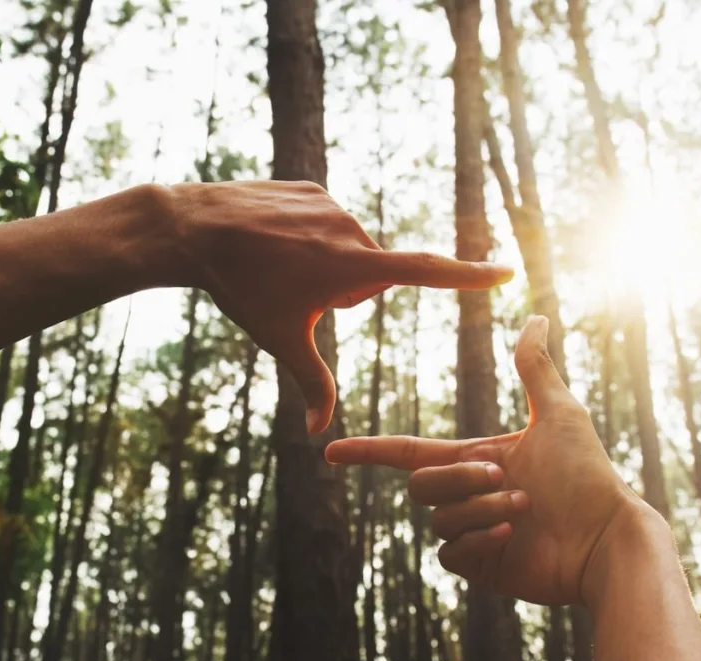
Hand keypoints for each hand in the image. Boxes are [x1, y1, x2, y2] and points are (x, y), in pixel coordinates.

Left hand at [167, 180, 512, 432]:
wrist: (194, 228)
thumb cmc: (241, 290)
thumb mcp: (280, 339)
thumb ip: (312, 382)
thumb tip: (319, 431)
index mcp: (352, 267)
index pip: (426, 273)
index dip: (469, 277)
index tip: (506, 271)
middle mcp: (351, 230)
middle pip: (370, 274)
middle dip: (346, 290)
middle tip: (297, 291)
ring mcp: (330, 204)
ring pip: (346, 247)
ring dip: (324, 262)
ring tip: (278, 265)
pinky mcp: (310, 188)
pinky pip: (324, 221)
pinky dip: (307, 236)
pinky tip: (271, 241)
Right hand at [326, 316, 657, 606]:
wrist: (607, 537)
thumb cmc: (588, 474)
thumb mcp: (558, 413)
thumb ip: (535, 367)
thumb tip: (535, 316)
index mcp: (475, 460)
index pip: (408, 453)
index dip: (369, 452)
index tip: (330, 450)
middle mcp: (468, 495)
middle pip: (421, 485)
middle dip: (461, 479)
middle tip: (507, 479)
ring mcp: (473, 534)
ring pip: (439, 519)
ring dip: (482, 510)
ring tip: (526, 510)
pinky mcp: (480, 567)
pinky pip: (450, 553)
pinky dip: (481, 540)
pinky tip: (513, 538)